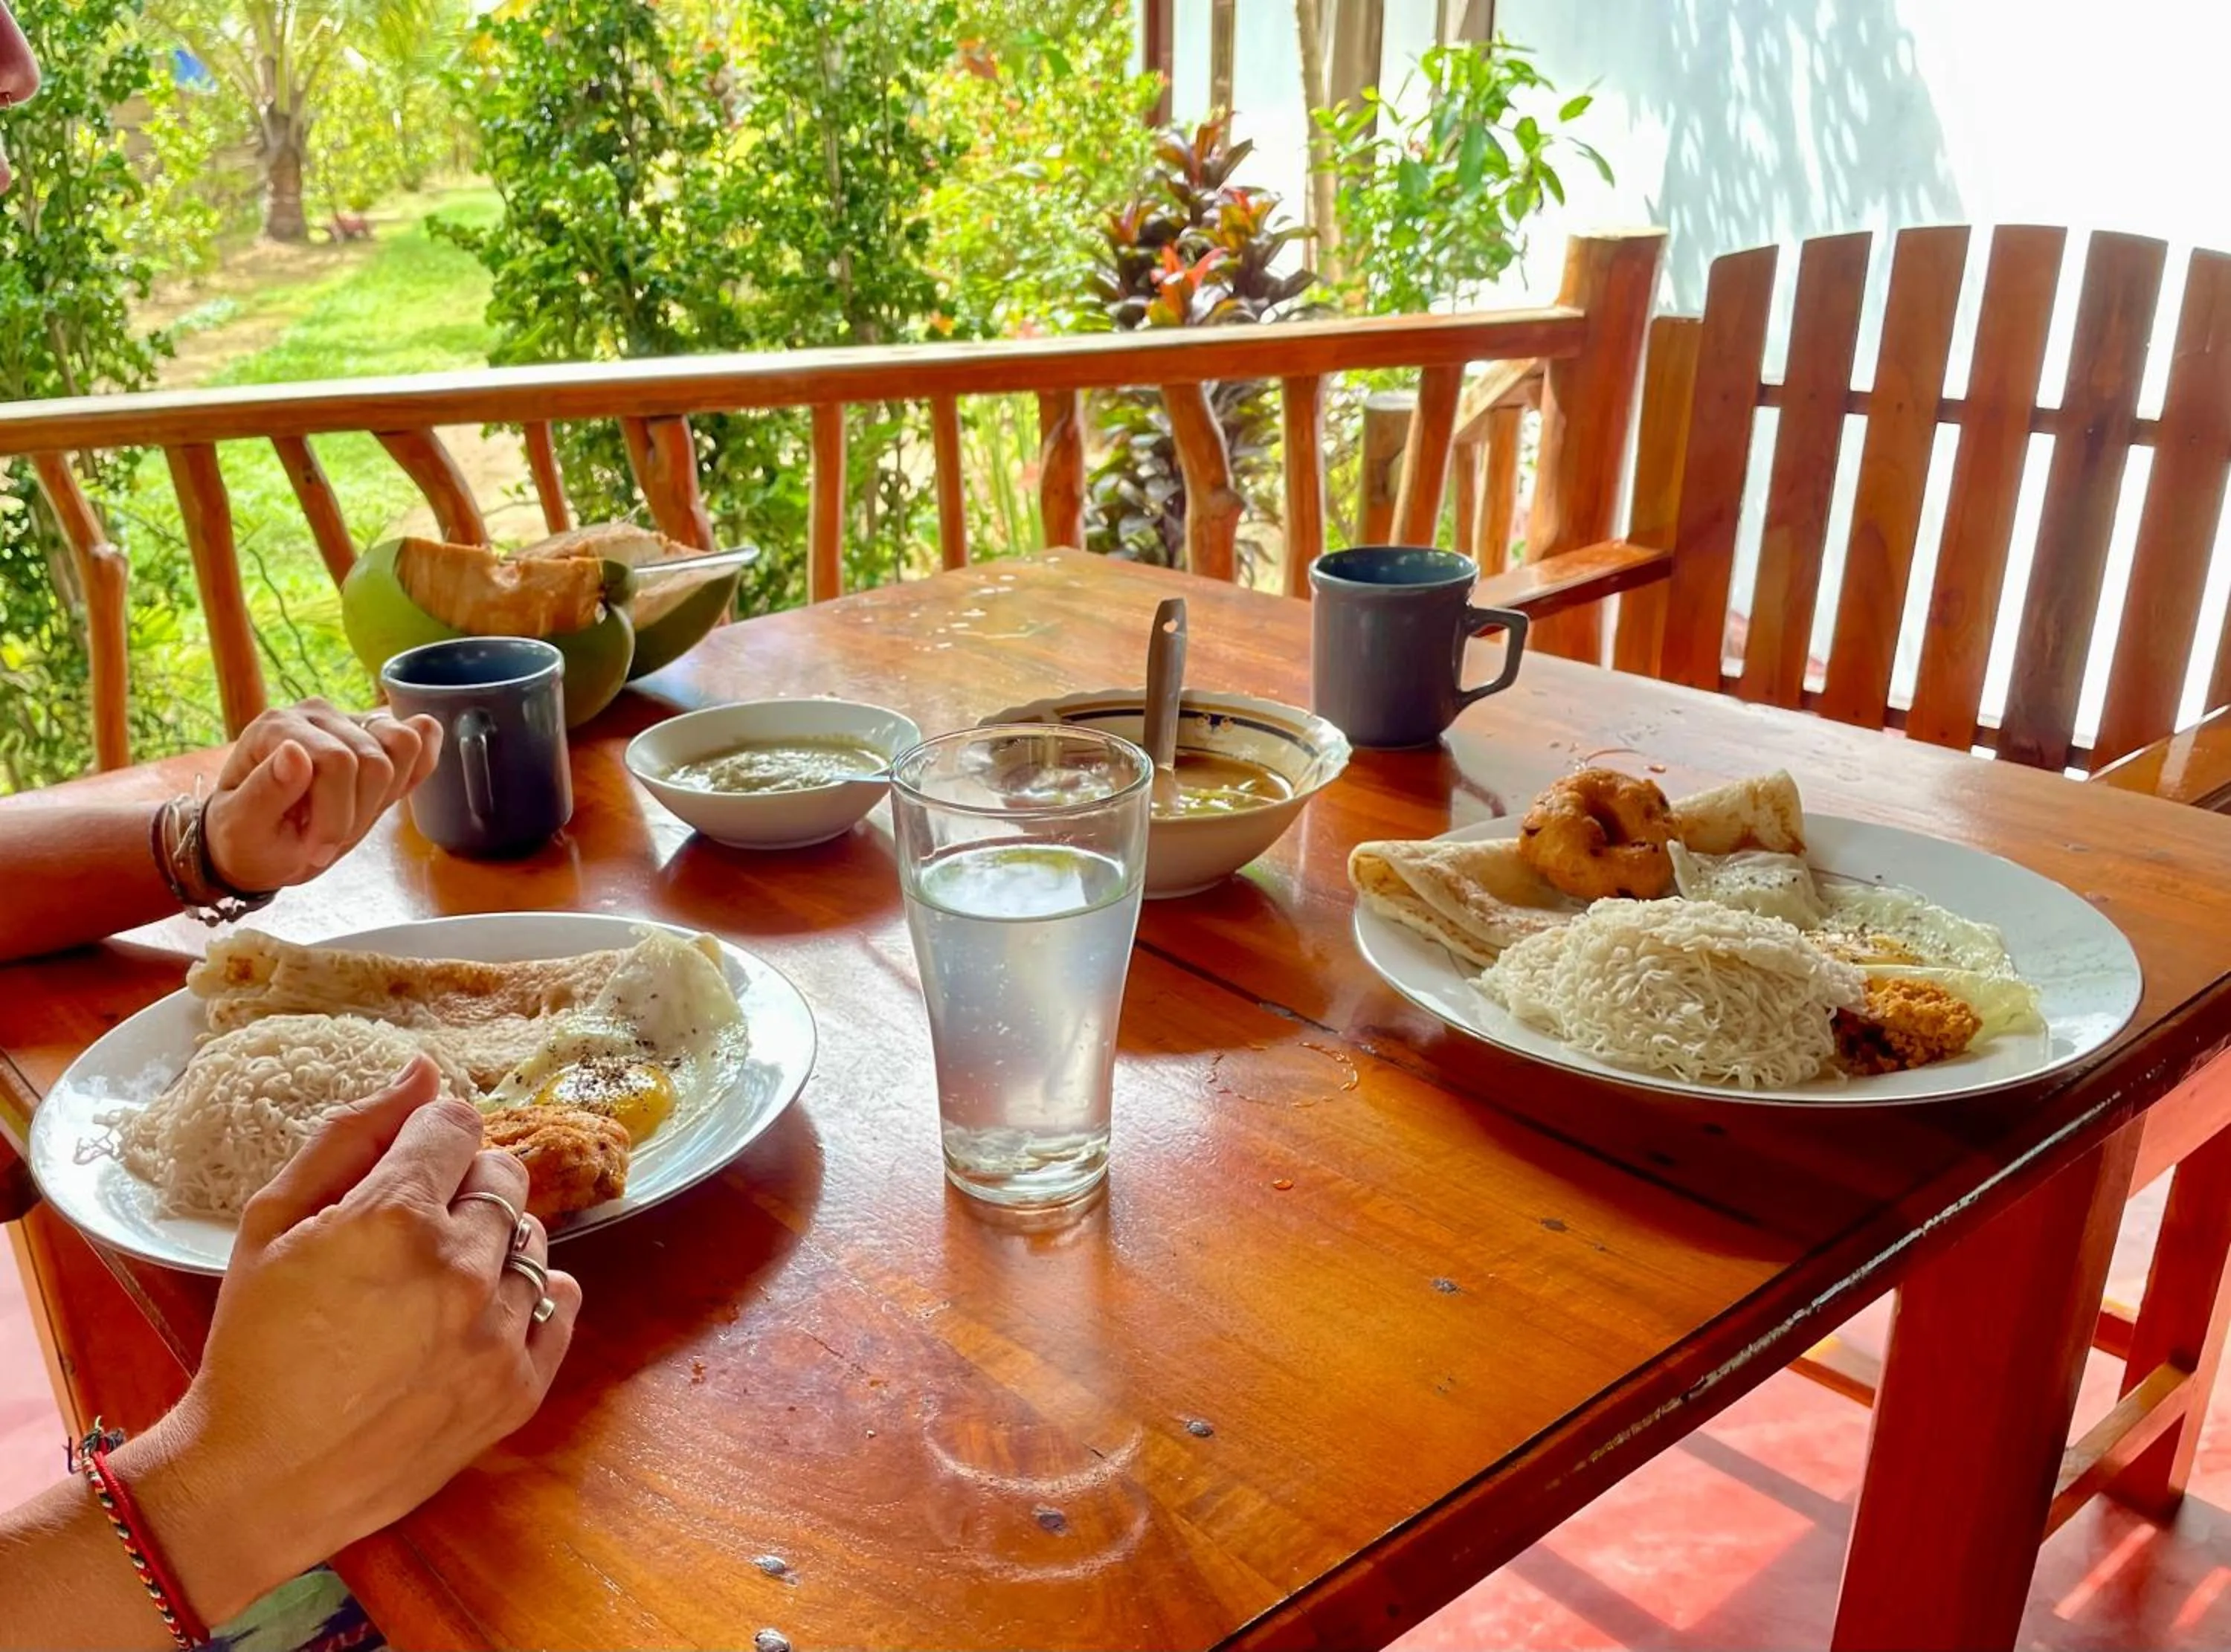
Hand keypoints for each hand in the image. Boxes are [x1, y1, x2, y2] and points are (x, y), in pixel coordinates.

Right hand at [116, 1058, 580, 1622]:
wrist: (258, 1480)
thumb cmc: (253, 1345)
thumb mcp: (271, 1223)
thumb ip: (352, 1134)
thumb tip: (423, 1072)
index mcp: (395, 1217)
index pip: (455, 1123)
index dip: (427, 1138)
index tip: (405, 1166)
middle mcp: (461, 1268)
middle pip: (504, 1175)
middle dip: (463, 1184)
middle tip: (410, 1230)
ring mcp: (497, 1332)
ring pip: (534, 1240)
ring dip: (494, 1244)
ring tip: (432, 1285)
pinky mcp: (519, 1387)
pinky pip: (562, 1305)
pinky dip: (532, 1298)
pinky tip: (481, 1311)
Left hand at [202, 699, 441, 891]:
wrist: (257, 843)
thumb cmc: (245, 838)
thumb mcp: (243, 829)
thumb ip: (265, 792)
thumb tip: (295, 751)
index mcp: (276, 728)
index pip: (338, 762)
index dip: (337, 816)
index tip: (314, 850)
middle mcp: (315, 713)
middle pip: (375, 760)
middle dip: (358, 813)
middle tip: (328, 839)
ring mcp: (349, 720)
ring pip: (403, 748)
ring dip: (382, 800)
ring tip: (347, 820)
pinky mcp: (375, 734)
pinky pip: (419, 738)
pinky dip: (418, 767)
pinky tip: (389, 795)